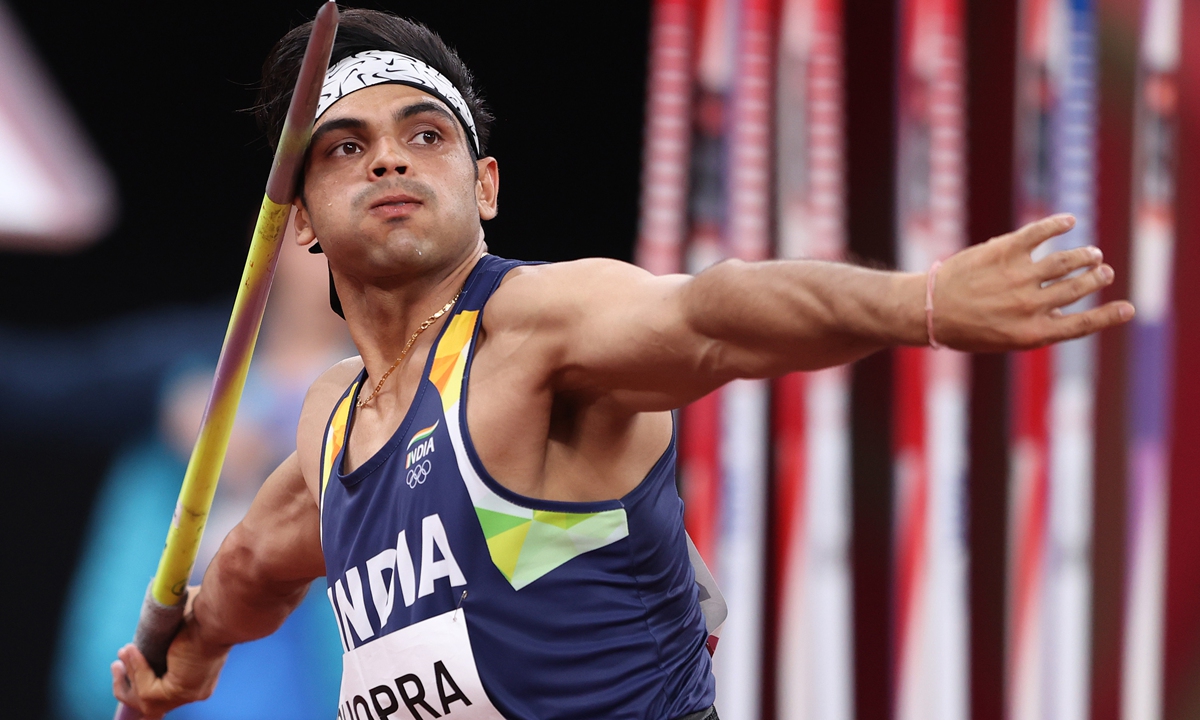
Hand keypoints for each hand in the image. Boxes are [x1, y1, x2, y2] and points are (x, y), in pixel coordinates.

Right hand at [111, 588, 229, 718]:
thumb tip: (155, 610)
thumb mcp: (182, 621)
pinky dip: (135, 671)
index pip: (167, 693)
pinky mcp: (178, 691)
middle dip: (129, 686)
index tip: (128, 663)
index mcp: (200, 676)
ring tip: (123, 651)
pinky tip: (130, 650)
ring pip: (146, 700)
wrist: (220, 612)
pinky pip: (146, 690)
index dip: (143, 682)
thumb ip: (168, 625)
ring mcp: (188, 693)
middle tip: (117, 665)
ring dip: (129, 677)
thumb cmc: (208, 608)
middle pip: (154, 705)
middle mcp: (196, 689)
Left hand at [931, 214, 1134, 351]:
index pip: (1082, 324)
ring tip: (1091, 254)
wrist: (929, 310)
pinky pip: (1039, 233)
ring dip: (1084, 255)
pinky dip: (1057, 224)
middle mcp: (1028, 306)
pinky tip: (1068, 221)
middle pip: (1078, 287)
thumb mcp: (1005, 340)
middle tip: (1103, 271)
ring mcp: (1017, 277)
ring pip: (1065, 261)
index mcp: (1032, 333)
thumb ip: (1037, 326)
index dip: (1109, 316)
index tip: (1129, 308)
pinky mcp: (1003, 251)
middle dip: (1097, 278)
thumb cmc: (966, 329)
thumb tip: (1065, 309)